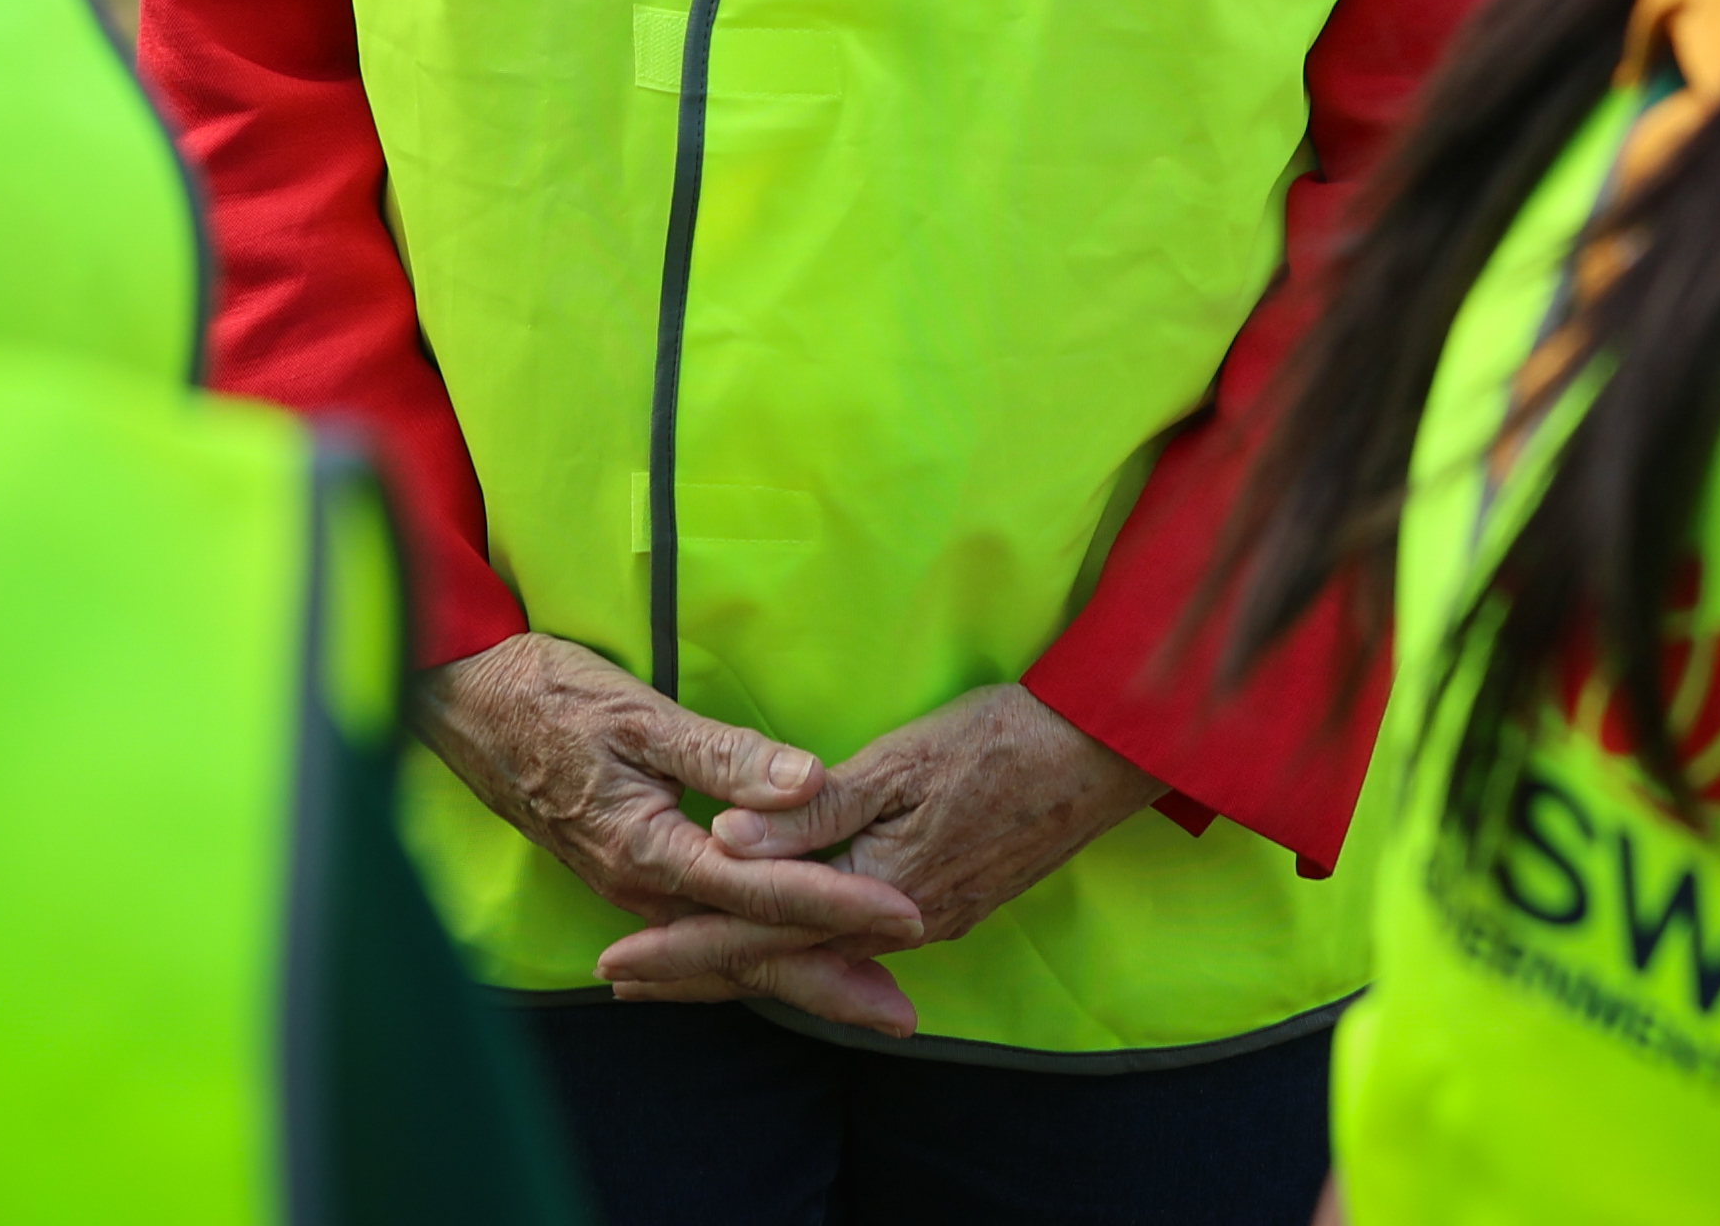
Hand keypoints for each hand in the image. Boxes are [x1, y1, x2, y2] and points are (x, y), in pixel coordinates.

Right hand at [412, 633, 926, 979]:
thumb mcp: (637, 711)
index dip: (839, 905)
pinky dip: (750, 957)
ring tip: (866, 1004)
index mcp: (649, 848)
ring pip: (727, 950)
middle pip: (748, 950)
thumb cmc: (546, 696)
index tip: (905, 915)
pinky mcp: (628, 877)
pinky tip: (780, 969)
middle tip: (903, 1015)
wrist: (463, 704)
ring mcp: (631, 889)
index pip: (763, 890)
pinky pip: (702, 935)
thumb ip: (724, 754)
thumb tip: (808, 783)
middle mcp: (640, 887)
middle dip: (830, 982)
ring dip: (798, 977)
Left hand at [591, 682, 1158, 1035]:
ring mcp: (931, 919)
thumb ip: (813, 810)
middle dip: (698, 969)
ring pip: (815, 956)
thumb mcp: (902, 761)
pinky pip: (852, 944)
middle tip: (623, 979)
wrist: (1103, 756)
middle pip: (779, 960)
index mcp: (877, 890)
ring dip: (745, 962)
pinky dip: (799, 950)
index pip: (757, 930)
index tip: (616, 959)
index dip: (683, 944)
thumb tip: (723, 843)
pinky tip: (780, 944)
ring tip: (680, 967)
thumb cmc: (1002, 740)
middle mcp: (901, 923)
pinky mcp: (951, 904)